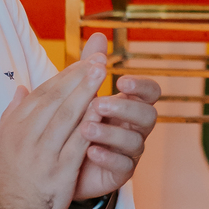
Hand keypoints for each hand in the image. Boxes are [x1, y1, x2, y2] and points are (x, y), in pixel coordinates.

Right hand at [0, 33, 107, 208]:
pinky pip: (76, 144)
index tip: (83, 60)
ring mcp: (41, 155)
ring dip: (85, 91)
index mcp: (14, 128)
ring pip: (65, 116)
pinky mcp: (57, 174)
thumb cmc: (4, 183)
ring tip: (101, 71)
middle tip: (97, 57)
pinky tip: (103, 110)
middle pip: (55, 99)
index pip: (42, 94)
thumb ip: (12, 115)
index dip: (65, 75)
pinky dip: (89, 125)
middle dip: (77, 75)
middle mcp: (26, 137)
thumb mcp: (1, 145)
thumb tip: (21, 89)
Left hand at [71, 67, 161, 199]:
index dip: (142, 86)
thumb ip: (91, 67)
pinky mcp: (121, 173)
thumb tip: (98, 35)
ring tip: (85, 128)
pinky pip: (123, 167)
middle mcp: (135, 128)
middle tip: (98, 104)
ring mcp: (130, 151)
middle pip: (149, 116)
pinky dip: (108, 157)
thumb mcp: (80, 95)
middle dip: (125, 109)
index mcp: (130, 105)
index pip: (150, 93)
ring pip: (136, 142)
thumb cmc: (74, 124)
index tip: (122, 81)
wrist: (58, 163)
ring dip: (111, 133)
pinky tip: (90, 151)